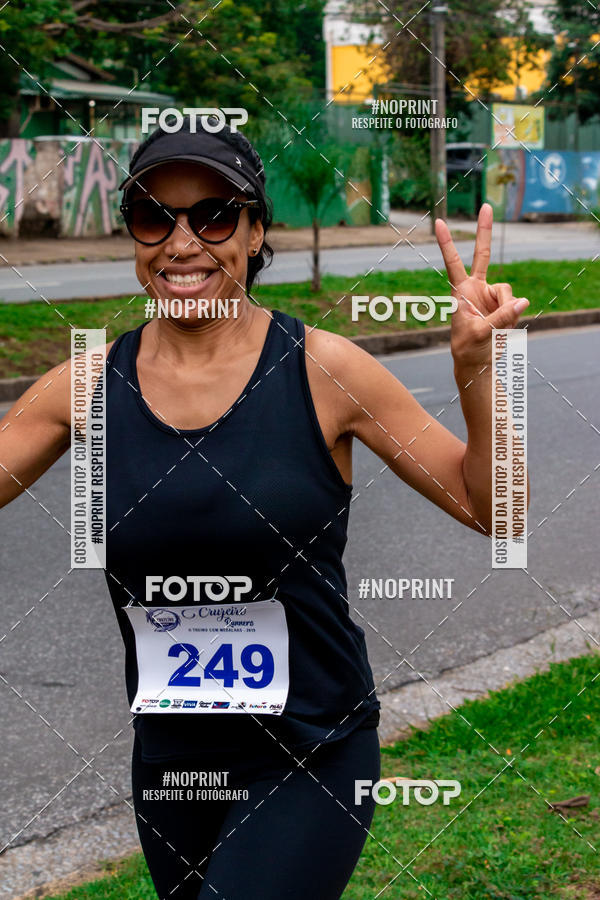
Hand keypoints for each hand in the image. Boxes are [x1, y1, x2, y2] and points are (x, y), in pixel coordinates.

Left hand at [435, 203, 528, 369]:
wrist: (478, 362)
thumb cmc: (469, 348)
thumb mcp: (481, 334)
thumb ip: (501, 317)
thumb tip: (522, 302)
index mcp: (460, 292)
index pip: (453, 263)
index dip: (447, 243)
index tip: (440, 222)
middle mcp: (476, 288)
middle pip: (483, 254)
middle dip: (484, 231)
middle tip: (486, 205)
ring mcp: (491, 295)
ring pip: (507, 291)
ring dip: (506, 310)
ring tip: (496, 328)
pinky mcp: (504, 304)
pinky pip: (515, 303)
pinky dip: (512, 315)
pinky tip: (504, 328)